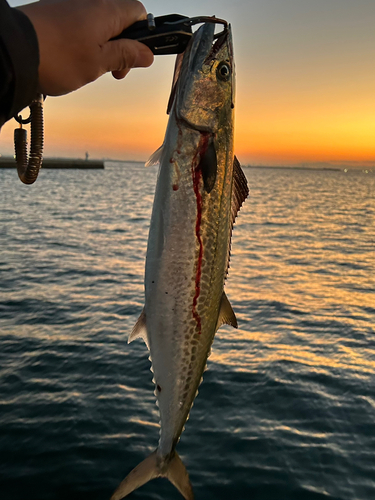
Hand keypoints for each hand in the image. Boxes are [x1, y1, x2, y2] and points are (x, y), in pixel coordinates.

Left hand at [19, 0, 153, 95]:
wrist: (16, 51)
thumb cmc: (54, 56)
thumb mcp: (99, 63)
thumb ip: (125, 56)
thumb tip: (145, 53)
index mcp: (106, 10)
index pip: (138, 13)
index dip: (143, 37)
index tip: (136, 57)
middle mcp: (90, 2)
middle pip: (119, 20)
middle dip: (122, 46)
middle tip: (115, 70)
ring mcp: (71, 5)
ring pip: (100, 24)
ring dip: (103, 47)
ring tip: (92, 68)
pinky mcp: (56, 12)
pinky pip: (81, 24)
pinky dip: (85, 42)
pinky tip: (75, 60)